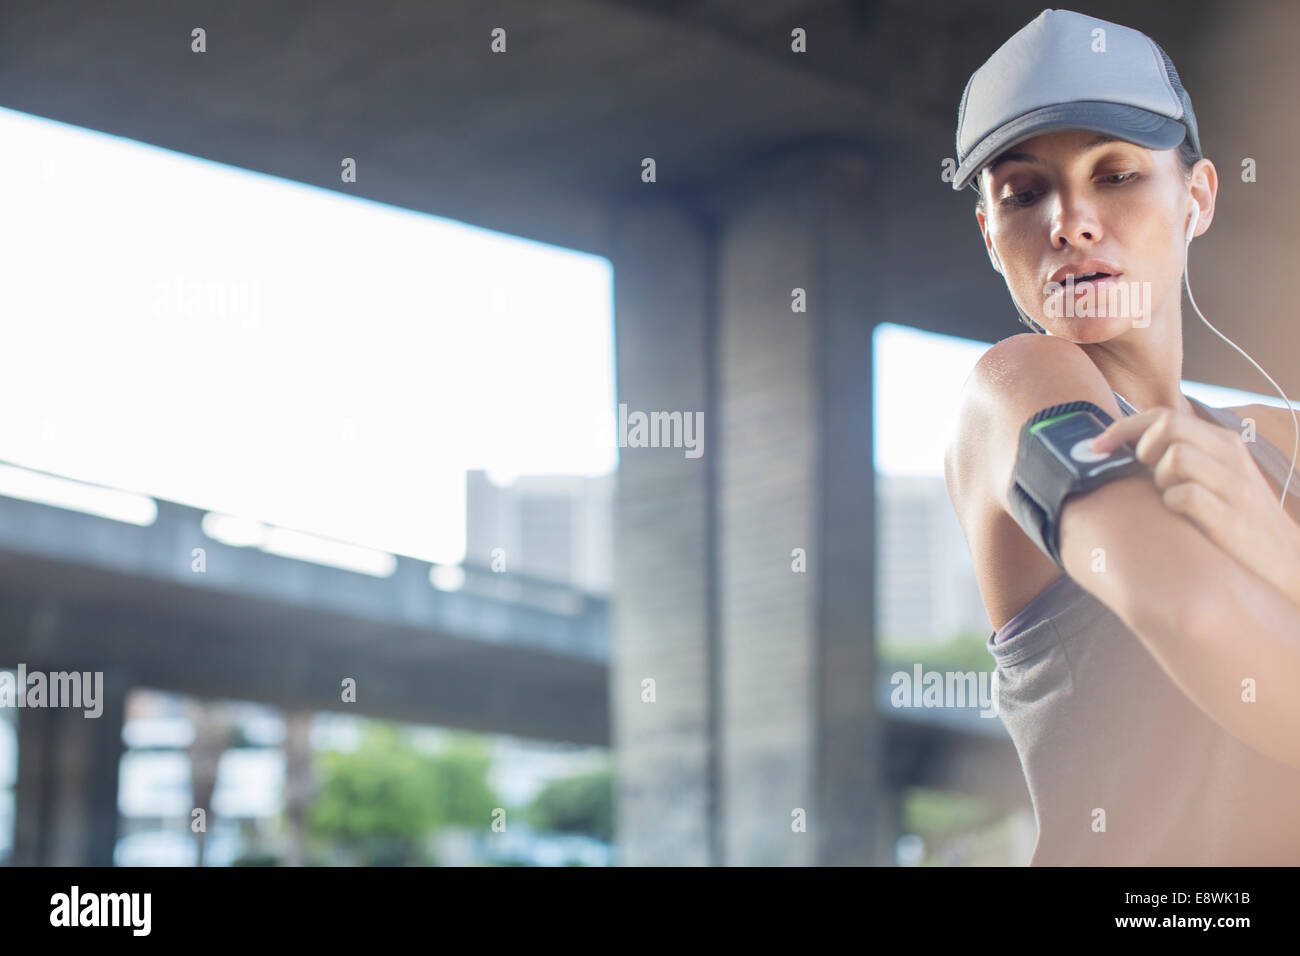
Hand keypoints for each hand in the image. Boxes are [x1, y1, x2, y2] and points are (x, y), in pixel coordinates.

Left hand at [1091, 405, 1299, 608]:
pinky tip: (1181, 518)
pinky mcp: (1231, 515)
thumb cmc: (1235, 520)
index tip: (1096, 447)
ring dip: (1159, 479)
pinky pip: (1182, 495)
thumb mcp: (1214, 478)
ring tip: (1170, 499)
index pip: (1163, 415)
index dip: (1123, 427)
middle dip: (1139, 445)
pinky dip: (1172, 505)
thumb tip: (1121, 449)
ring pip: (1175, 456)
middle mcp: (1230, 455)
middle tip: (1139, 471)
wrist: (1286, 561)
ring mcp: (1233, 483)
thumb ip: (1179, 458)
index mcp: (1222, 442)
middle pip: (1167, 424)